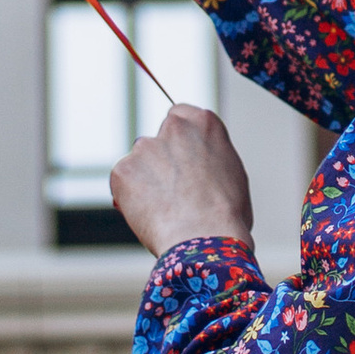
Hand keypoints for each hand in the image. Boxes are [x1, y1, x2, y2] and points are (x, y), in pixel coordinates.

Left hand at [112, 102, 253, 260]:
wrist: (204, 237)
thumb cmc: (225, 215)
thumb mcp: (232, 175)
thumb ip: (210, 160)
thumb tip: (198, 170)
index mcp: (204, 124)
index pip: (180, 116)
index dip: (177, 141)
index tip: (177, 158)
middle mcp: (174, 128)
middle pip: (157, 141)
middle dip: (159, 163)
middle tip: (169, 193)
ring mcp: (145, 147)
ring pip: (138, 165)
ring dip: (144, 182)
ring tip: (163, 212)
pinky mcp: (123, 169)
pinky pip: (122, 184)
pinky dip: (129, 200)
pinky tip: (150, 216)